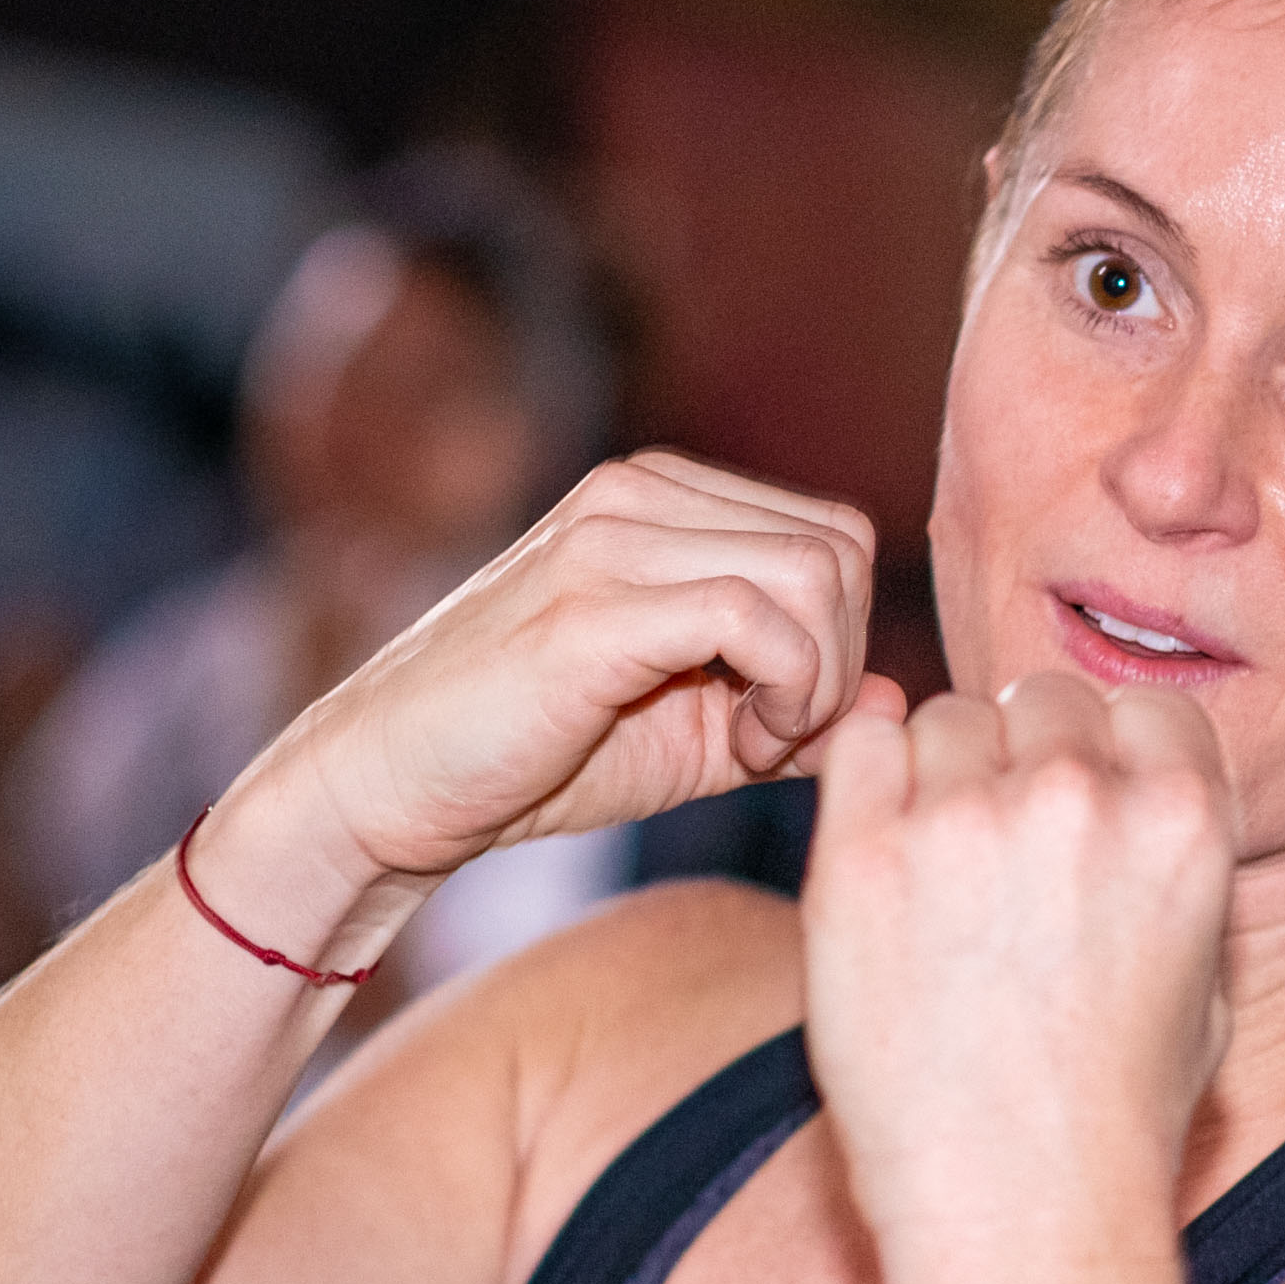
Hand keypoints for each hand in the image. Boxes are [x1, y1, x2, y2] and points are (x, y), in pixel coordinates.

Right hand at [265, 454, 874, 881]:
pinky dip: (784, 695)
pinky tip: (737, 747)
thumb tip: (897, 697)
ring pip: (817, 572)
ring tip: (751, 744)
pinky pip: (759, 618)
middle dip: (839, 659)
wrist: (387, 790)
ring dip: (814, 682)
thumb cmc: (534, 760)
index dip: (842, 641)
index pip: (834, 535)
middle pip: (841, 546)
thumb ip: (795, 705)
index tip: (784, 723)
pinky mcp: (593, 603)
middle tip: (772, 737)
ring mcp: (612, 537)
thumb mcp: (694, 732)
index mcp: (663, 499)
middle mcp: (639, 492)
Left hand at [802, 667, 1238, 1236]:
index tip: (1089, 814)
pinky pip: (859, 745)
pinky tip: (887, 855)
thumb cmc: (1116, 1113)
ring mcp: (962, 820)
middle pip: (1044, 701)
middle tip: (1006, 855)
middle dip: (1027, 759)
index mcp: (1181, 819)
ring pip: (948, 718)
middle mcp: (1078, 798)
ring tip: (945, 877)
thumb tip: (1145, 790)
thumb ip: (1180, 867)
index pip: (1145, 708)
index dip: (1115, 755)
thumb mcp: (1209, 985)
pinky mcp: (860, 854)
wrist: (1012, 1203)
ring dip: (946, 773)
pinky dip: (868, 778)